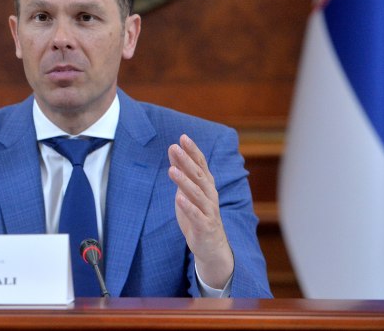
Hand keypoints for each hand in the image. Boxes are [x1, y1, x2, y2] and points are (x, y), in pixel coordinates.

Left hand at [168, 134, 233, 288]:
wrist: (211, 245)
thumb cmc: (197, 214)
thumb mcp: (187, 191)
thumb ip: (182, 172)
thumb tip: (173, 149)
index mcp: (206, 185)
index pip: (201, 164)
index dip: (193, 151)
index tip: (183, 137)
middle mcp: (210, 195)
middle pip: (199, 175)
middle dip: (186, 161)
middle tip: (174, 147)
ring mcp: (209, 210)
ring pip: (197, 194)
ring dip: (184, 181)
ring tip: (172, 170)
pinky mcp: (205, 226)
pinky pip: (197, 215)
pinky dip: (188, 206)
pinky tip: (178, 198)